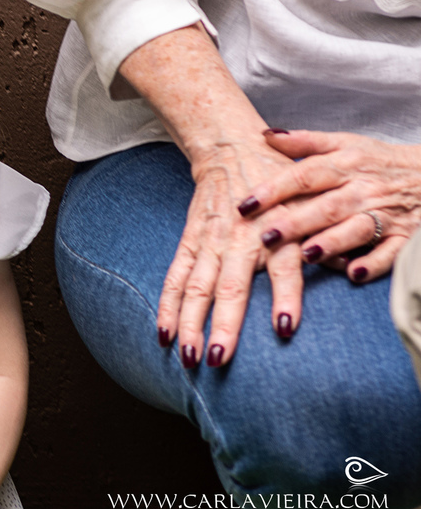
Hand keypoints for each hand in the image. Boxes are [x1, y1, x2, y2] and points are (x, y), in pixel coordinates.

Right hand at [157, 133, 305, 367]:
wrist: (231, 148)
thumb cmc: (277, 182)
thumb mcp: (307, 205)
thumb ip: (321, 239)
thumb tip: (345, 268)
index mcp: (275, 232)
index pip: (284, 268)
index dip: (285, 297)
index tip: (285, 328)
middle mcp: (240, 240)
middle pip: (229, 287)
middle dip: (222, 325)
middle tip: (218, 359)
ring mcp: (210, 242)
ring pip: (196, 288)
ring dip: (189, 323)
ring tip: (186, 355)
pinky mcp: (190, 241)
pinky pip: (176, 276)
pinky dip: (168, 304)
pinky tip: (164, 332)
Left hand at [239, 130, 420, 283]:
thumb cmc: (379, 161)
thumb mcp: (346, 143)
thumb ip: (305, 142)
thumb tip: (265, 135)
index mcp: (346, 164)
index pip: (305, 175)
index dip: (273, 189)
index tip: (244, 204)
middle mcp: (364, 189)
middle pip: (327, 206)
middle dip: (296, 222)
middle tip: (266, 237)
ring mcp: (386, 214)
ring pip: (357, 229)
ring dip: (332, 242)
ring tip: (306, 254)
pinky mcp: (405, 237)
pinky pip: (390, 253)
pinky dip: (373, 263)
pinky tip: (352, 272)